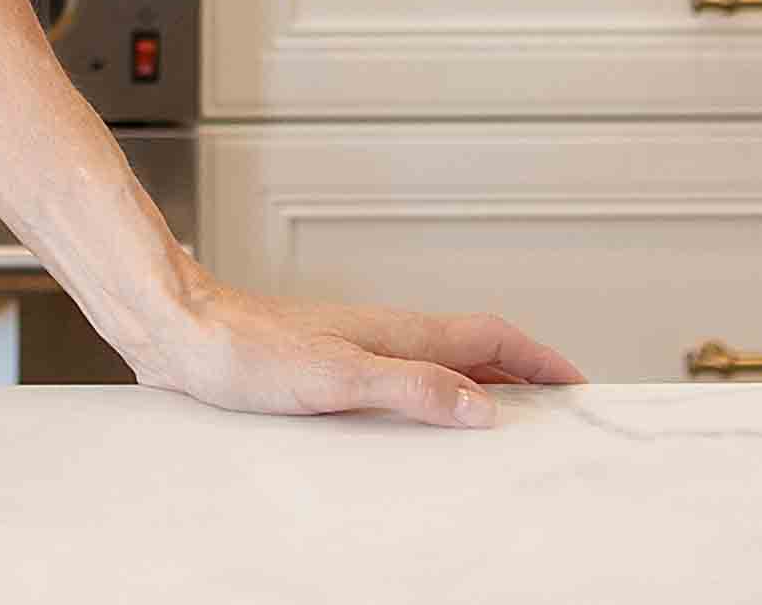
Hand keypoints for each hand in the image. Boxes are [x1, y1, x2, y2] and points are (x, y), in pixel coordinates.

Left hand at [129, 263, 587, 427]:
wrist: (179, 332)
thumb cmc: (244, 349)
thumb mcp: (339, 378)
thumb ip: (413, 388)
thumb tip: (483, 406)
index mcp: (399, 332)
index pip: (493, 336)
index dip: (542, 359)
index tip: (582, 386)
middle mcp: (384, 336)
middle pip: (474, 351)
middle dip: (522, 378)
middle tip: (558, 414)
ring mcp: (356, 349)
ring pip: (438, 365)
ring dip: (478, 389)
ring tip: (505, 428)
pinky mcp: (326, 368)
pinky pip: (400, 381)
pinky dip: (430, 401)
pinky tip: (420, 429)